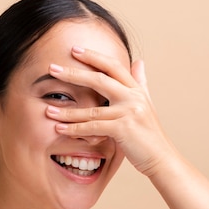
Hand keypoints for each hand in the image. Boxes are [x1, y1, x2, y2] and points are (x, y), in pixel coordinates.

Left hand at [45, 46, 176, 177]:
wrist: (161, 158)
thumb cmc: (148, 134)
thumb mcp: (146, 104)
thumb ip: (140, 82)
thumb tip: (139, 61)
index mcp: (135, 90)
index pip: (113, 66)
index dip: (93, 56)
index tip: (74, 50)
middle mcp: (133, 97)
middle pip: (99, 79)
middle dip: (73, 73)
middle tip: (52, 69)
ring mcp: (129, 112)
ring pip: (91, 109)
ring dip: (67, 111)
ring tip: (48, 110)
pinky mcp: (123, 129)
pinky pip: (93, 127)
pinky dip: (74, 129)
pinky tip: (60, 129)